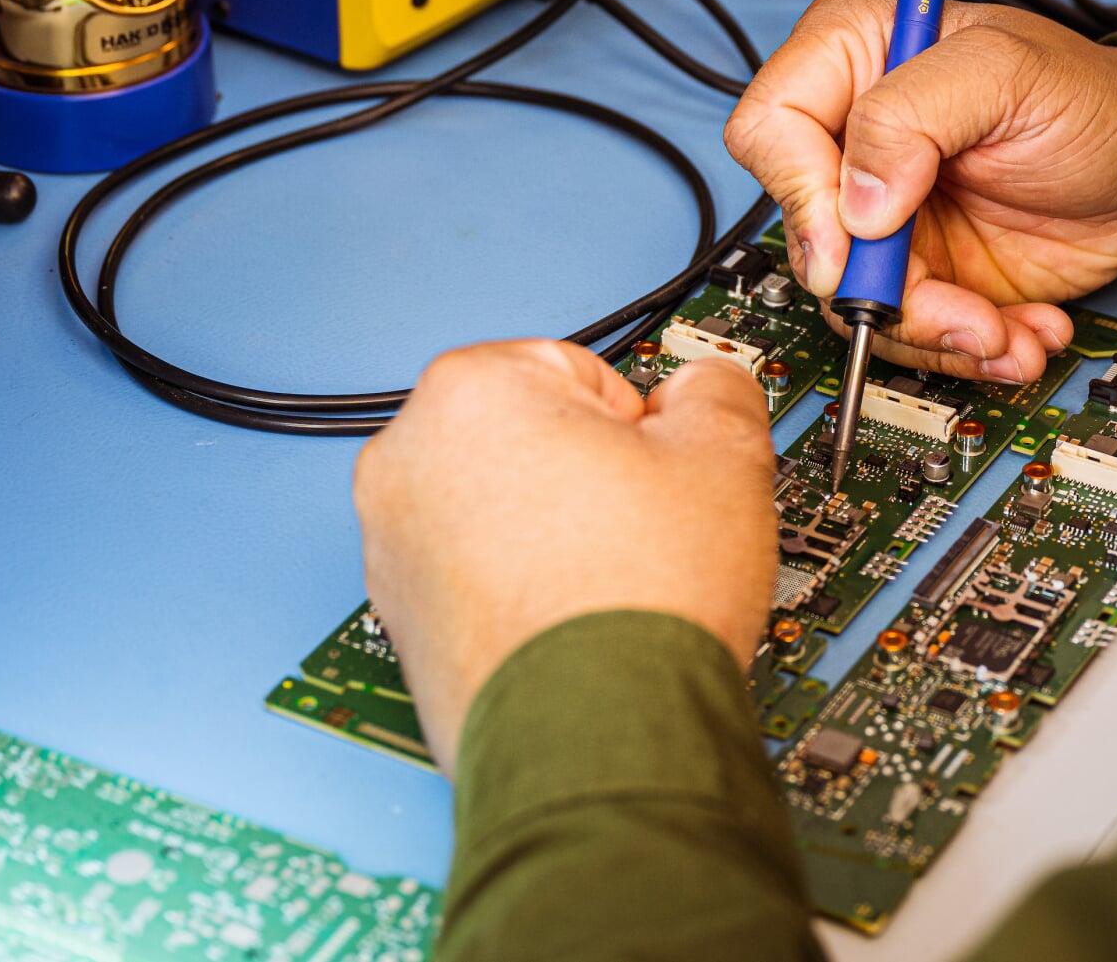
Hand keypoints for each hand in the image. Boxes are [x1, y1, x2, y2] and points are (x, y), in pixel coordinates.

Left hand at [352, 342, 778, 769]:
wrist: (599, 741)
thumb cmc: (638, 604)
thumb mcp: (724, 457)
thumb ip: (715, 393)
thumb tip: (706, 388)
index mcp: (469, 391)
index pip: (582, 374)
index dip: (640, 428)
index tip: (661, 473)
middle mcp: (405, 463)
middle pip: (530, 442)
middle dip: (588, 478)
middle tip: (644, 531)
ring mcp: (392, 551)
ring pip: (499, 514)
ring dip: (553, 537)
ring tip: (614, 586)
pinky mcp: (401, 626)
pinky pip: (477, 582)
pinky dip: (522, 596)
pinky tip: (577, 627)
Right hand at [724, 0, 1116, 383]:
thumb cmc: (1089, 100)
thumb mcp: (1009, 73)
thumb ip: (917, 113)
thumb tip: (857, 202)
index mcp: (853, 60)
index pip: (771, 127)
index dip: (801, 192)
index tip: (862, 235)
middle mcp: (853, 144)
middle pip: (807, 236)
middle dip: (885, 292)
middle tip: (959, 309)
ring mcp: (881, 219)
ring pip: (851, 304)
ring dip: (937, 336)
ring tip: (1006, 333)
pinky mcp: (916, 278)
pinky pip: (904, 336)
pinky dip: (966, 351)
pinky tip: (1021, 333)